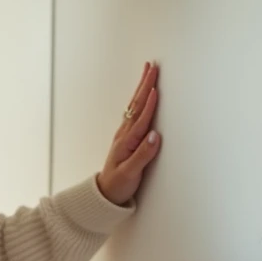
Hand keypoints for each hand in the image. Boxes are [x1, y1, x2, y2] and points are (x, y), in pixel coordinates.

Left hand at [96, 61, 161, 205]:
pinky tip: (142, 93)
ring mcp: (125, 134)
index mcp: (128, 141)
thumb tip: (155, 136)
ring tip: (148, 71)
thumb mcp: (131, 173)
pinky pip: (135, 112)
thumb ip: (144, 155)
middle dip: (145, 84)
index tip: (156, 88)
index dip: (149, 103)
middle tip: (152, 67)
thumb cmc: (118, 184)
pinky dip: (139, 99)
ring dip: (142, 87)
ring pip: (135, 105)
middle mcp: (125, 134)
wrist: (105, 193)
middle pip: (137, 104)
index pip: (141, 118)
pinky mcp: (127, 137)